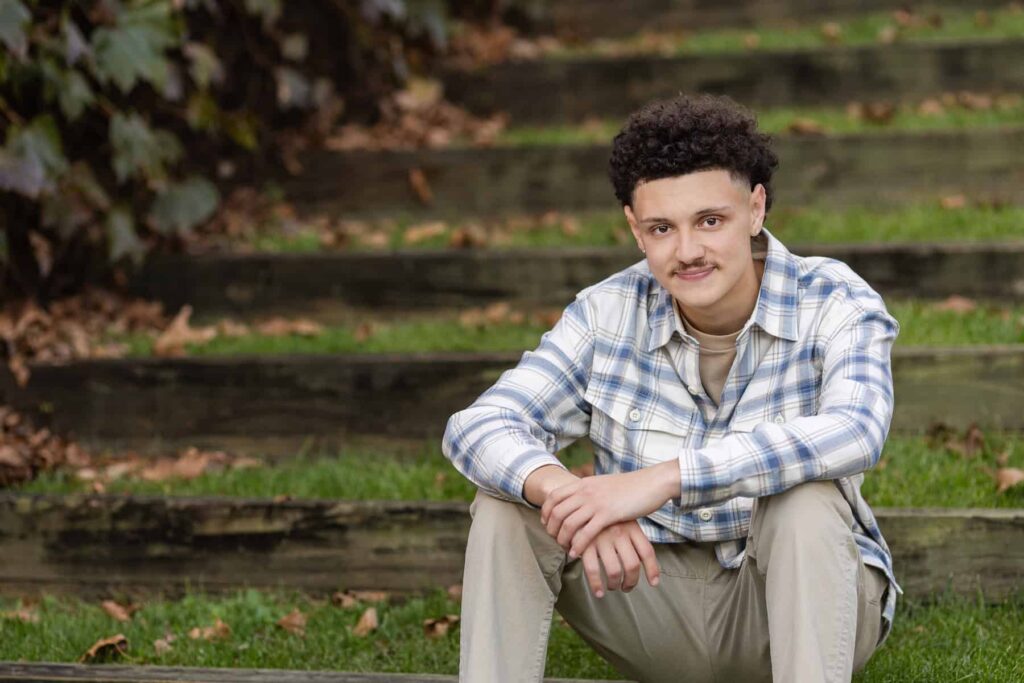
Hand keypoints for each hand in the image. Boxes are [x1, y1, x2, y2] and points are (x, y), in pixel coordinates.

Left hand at [540, 460, 679, 558]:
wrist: (651, 483)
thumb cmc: (630, 486)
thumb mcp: (604, 484)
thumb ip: (591, 490)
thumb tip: (581, 497)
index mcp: (584, 483)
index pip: (554, 496)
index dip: (546, 512)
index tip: (546, 524)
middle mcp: (586, 492)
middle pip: (557, 512)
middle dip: (551, 529)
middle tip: (554, 540)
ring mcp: (596, 503)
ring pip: (568, 524)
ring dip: (562, 539)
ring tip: (564, 549)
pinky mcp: (608, 515)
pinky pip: (585, 533)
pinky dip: (578, 545)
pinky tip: (576, 553)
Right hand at [578, 520, 659, 597]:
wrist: (578, 502)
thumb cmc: (604, 515)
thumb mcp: (622, 519)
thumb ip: (633, 537)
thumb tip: (644, 559)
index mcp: (631, 527)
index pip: (647, 552)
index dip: (652, 570)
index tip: (654, 582)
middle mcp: (619, 533)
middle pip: (632, 565)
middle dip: (631, 582)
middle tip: (626, 587)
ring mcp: (602, 539)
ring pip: (614, 571)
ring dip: (614, 584)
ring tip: (612, 587)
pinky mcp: (585, 544)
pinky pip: (593, 570)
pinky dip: (596, 584)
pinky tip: (598, 591)